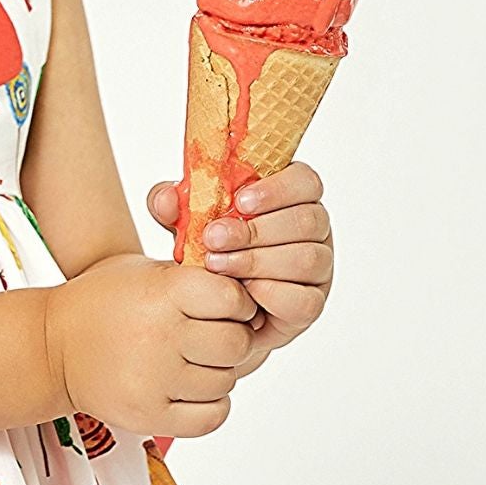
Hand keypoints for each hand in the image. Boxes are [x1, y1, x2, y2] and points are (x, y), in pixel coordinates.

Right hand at [43, 251, 257, 438]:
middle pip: (236, 344)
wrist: (51, 346)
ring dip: (217, 371)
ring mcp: (155, 380)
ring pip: (226, 381)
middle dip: (232, 338)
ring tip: (189, 360)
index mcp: (162, 294)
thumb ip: (196, 276)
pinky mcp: (150, 415)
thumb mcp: (145, 270)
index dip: (236, 302)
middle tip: (210, 335)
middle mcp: (160, 337)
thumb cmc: (104, 301)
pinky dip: (210, 404)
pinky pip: (213, 415)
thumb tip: (258, 292)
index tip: (223, 305)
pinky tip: (189, 387)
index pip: (233, 298)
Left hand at [145, 161, 333, 358]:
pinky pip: (305, 300)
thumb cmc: (208, 249)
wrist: (209, 303)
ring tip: (217, 265)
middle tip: (213, 238)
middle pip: (307, 220)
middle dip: (256, 230)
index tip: (241, 200)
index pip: (305, 181)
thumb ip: (174, 205)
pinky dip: (271, 295)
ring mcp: (318, 267)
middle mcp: (314, 229)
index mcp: (292, 197)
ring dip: (258, 261)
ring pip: (306, 259)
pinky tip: (244, 294)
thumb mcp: (184, 222)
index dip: (278, 189)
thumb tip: (167, 198)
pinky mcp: (311, 303)